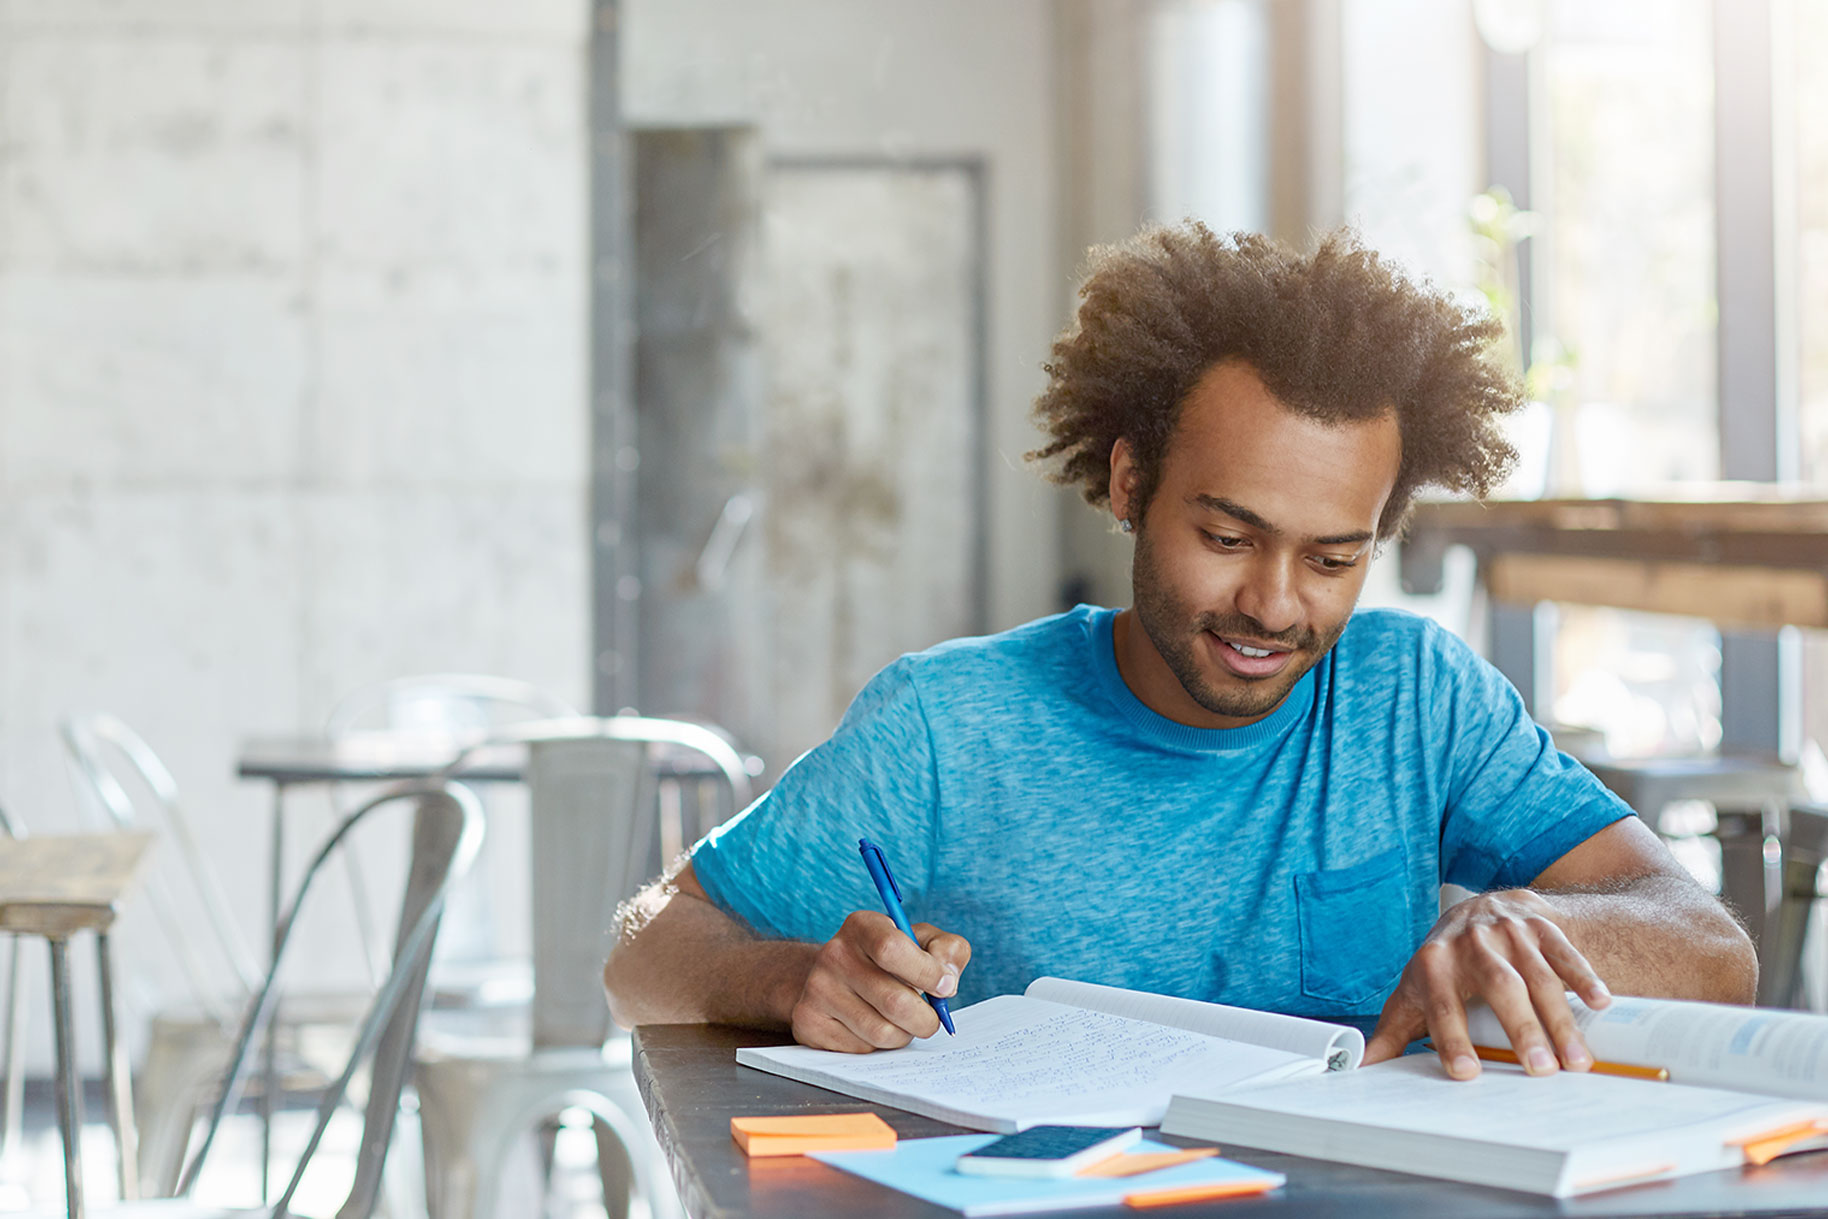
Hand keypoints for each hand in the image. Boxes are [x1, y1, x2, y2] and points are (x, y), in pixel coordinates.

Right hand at [790, 911, 971, 1051]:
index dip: (927, 973)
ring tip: (901, 1021)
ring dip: (904, 1034)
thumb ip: (948, 950)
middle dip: (926, 1018)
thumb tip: (947, 979)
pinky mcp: (809, 1022)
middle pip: (894, 1001)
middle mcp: (834, 954)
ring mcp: (817, 990)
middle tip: (930, 1017)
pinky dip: (879, 1046)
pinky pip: (862, 1048)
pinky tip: (874, 1026)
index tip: (946, 987)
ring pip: (882, 1032)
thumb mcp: (922, 941)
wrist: (836, 977)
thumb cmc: (890, 960)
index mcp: (862, 926)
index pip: (892, 949)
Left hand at [1363, 888, 1610, 1078]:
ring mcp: (1508, 934)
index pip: (1442, 1005)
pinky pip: (1563, 951)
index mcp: (1432, 964)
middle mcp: (1470, 945)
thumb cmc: (1444, 964)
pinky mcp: (1540, 927)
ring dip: (1559, 1019)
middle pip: (1498, 988)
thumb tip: (1356, 1068)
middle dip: (1520, 1030)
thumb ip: (1390, 1034)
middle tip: (1540, 1072)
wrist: (1480, 908)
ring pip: (1537, 976)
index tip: (1466, 1073)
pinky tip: (1599, 1004)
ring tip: (1577, 1061)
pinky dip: (1583, 976)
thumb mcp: (1413, 995)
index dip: (1451, 1038)